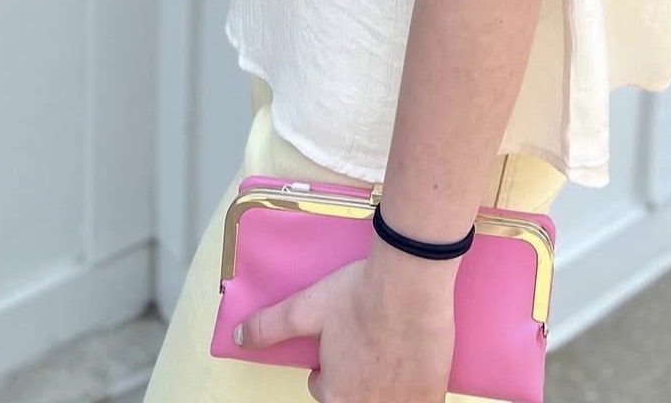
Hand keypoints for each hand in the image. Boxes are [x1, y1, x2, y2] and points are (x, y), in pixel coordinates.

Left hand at [233, 243, 457, 402]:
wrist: (410, 279)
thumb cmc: (357, 295)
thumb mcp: (306, 308)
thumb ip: (270, 327)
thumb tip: (237, 337)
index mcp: (336, 396)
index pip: (323, 391)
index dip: (328, 365)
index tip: (339, 343)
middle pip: (356, 397)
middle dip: (356, 376)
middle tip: (364, 342)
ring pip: (386, 398)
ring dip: (385, 382)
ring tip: (389, 347)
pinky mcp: (432, 394)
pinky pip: (420, 401)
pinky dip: (414, 389)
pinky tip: (415, 362)